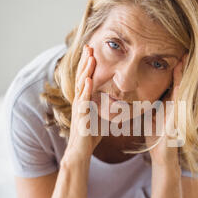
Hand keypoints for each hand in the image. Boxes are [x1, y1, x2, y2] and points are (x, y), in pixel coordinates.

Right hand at [66, 44, 102, 159]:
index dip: (87, 64)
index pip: (85, 77)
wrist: (81, 152)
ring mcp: (79, 108)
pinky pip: (83, 101)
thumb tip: (118, 103)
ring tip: (90, 57)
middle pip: (81, 76)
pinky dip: (86, 89)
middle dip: (85, 61)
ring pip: (81, 85)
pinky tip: (88, 80)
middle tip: (89, 45)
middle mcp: (79, 101)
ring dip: (85, 70)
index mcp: (84, 99)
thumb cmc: (90, 136)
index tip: (92, 50)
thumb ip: (104, 108)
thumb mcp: (100, 117)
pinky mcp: (81, 116)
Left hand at [144, 59, 184, 165]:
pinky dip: (181, 75)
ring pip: (182, 79)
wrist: (161, 152)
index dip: (170, 64)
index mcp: (169, 100)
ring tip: (183, 49)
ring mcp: (180, 103)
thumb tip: (135, 94)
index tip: (165, 49)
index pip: (170, 77)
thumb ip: (147, 103)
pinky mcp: (180, 108)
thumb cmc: (155, 135)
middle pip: (179, 76)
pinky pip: (181, 88)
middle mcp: (177, 99)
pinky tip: (179, 64)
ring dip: (183, 64)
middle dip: (180, 61)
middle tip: (179, 44)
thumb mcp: (150, 114)